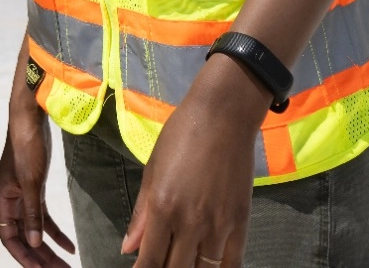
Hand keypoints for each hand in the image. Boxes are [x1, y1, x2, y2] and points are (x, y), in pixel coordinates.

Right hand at [0, 71, 75, 265]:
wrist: (31, 119)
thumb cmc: (26, 147)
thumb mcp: (31, 182)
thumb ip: (32, 213)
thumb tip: (33, 243)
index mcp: (2, 200)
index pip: (9, 238)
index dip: (23, 257)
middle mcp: (9, 201)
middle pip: (24, 238)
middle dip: (41, 257)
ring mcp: (22, 196)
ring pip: (34, 230)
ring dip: (49, 248)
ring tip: (66, 265)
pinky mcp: (35, 190)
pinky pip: (44, 218)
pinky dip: (56, 232)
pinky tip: (70, 245)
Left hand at [120, 57, 264, 266]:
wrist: (223, 115)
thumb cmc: (181, 136)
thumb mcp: (152, 171)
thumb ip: (141, 215)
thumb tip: (127, 248)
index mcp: (163, 207)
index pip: (150, 260)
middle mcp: (190, 222)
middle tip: (161, 264)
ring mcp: (219, 225)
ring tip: (182, 264)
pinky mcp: (241, 222)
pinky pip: (232, 263)